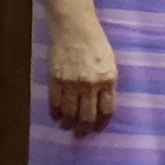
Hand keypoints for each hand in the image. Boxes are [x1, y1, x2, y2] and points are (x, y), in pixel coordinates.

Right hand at [45, 20, 115, 137]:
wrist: (76, 29)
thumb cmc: (96, 44)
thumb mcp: (110, 63)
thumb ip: (107, 83)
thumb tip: (103, 102)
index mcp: (108, 80)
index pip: (106, 110)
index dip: (102, 123)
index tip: (98, 130)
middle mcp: (90, 85)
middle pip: (87, 115)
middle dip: (84, 129)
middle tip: (81, 136)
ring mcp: (72, 83)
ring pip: (69, 112)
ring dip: (68, 123)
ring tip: (67, 127)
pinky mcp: (56, 80)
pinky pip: (55, 103)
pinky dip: (55, 113)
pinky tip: (57, 117)